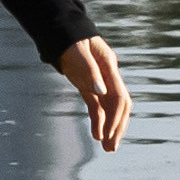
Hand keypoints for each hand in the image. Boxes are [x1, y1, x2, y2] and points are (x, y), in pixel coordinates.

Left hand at [65, 34, 132, 153]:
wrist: (59, 31)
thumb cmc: (68, 39)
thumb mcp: (77, 53)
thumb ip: (89, 72)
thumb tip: (101, 93)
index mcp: (109, 65)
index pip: (119, 96)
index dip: (116, 117)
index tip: (108, 134)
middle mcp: (108, 75)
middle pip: (120, 106)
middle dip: (118, 127)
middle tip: (112, 147)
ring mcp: (100, 82)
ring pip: (110, 109)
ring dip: (110, 128)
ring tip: (108, 148)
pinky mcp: (89, 86)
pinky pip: (97, 107)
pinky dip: (98, 120)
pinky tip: (97, 134)